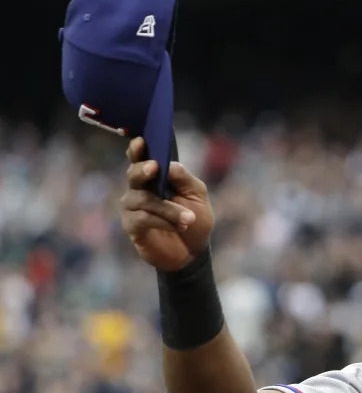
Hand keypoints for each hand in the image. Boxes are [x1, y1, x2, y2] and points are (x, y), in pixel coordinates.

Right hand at [120, 137, 214, 271]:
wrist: (194, 251)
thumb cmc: (195, 219)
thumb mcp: (198, 196)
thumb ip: (185, 179)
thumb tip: (169, 166)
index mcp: (154, 177)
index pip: (140, 158)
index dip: (138, 149)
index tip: (141, 141)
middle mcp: (139, 189)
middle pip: (134, 174)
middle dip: (143, 170)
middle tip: (154, 167)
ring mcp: (133, 208)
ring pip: (144, 199)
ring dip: (168, 208)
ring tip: (189, 218)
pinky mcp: (132, 227)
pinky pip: (142, 218)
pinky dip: (162, 221)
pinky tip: (178, 227)